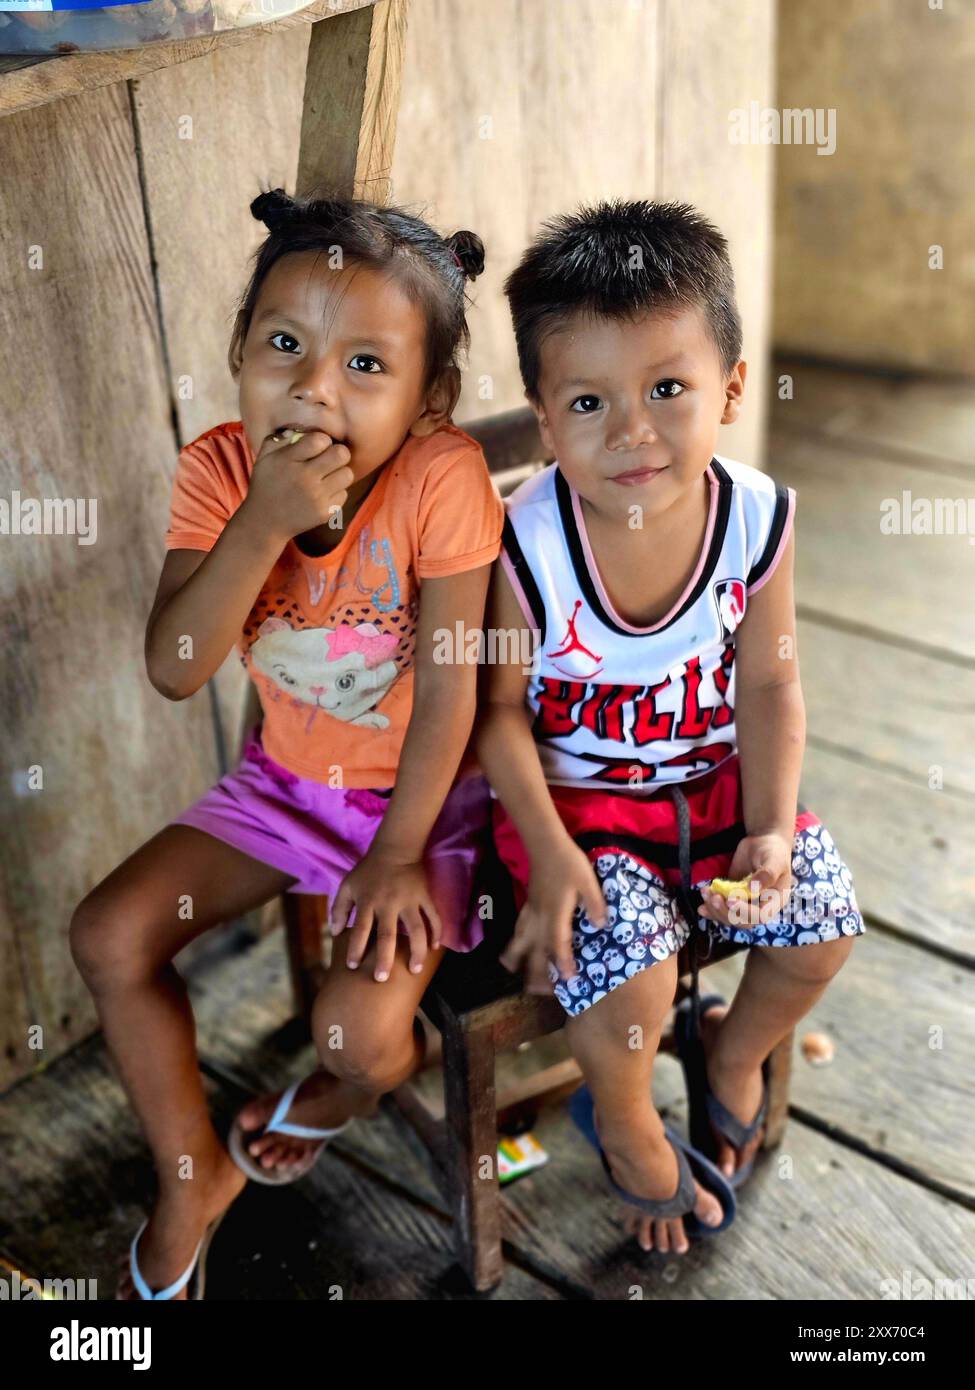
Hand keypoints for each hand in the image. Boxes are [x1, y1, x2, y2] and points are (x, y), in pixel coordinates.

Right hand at [243, 428, 353, 541]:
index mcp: (289, 460)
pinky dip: (336, 492)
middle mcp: (305, 478)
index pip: (320, 440)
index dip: (322, 441)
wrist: (265, 522)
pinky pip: (344, 494)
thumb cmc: (266, 485)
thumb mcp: (264, 457)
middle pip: (341, 454)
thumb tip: (299, 430)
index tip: (317, 447)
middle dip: (338, 454)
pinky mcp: (325, 512)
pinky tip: (323, 493)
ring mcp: (316, 497)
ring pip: (347, 474)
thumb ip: (279, 438)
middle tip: (330, 460)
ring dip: (339, 473)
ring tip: (327, 477)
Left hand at [328, 850, 442, 981]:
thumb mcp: (347, 885)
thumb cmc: (368, 870)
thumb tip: (335, 932)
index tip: (352, 966)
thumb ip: (339, 908)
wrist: (395, 849)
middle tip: (381, 978)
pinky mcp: (424, 896)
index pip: (360, 929)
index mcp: (368, 901)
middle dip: (384, 958)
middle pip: (387, 935)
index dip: (355, 948)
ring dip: (416, 951)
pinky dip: (436, 932)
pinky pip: (433, 916)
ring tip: (415, 969)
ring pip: (416, 929)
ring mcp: (409, 900)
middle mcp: (388, 903)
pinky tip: (435, 948)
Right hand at [500, 840, 607, 994]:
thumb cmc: (569, 863)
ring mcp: (531, 911)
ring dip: (517, 957)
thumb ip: (595, 904)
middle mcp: (541, 917)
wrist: (546, 844)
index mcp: (557, 913)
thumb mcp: (589, 882)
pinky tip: (514, 947)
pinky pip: (519, 927)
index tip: (567, 979)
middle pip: (535, 949)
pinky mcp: (528, 904)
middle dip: (536, 970)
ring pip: (521, 939)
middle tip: (539, 990)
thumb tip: (601, 926)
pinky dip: (515, 940)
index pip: (558, 943)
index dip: (562, 961)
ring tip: (513, 971)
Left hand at [698, 831, 793, 928]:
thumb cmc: (773, 851)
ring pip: (730, 917)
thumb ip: (767, 874)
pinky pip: (722, 909)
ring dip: (715, 909)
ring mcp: (745, 902)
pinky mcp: (732, 896)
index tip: (731, 899)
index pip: (761, 916)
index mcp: (775, 901)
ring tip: (705, 893)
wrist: (763, 841)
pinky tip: (701, 908)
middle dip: (726, 912)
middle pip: (743, 921)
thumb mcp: (774, 860)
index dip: (745, 912)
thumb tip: (752, 889)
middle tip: (714, 897)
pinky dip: (711, 909)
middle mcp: (760, 906)